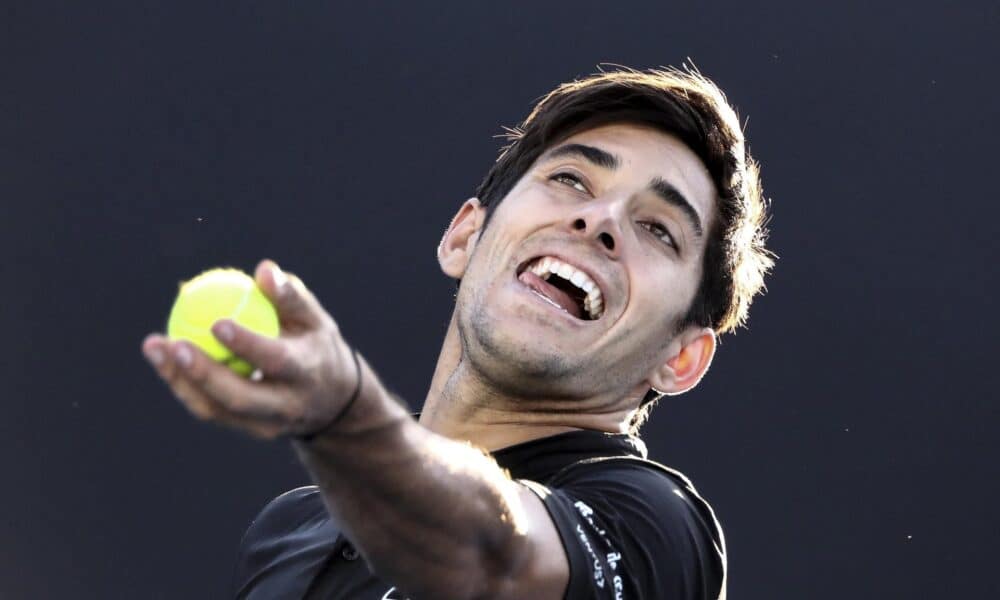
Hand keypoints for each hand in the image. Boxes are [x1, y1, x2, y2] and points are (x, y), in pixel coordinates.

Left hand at [141, 260, 359, 439]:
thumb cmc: (317, 346)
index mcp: (307, 372)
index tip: (217, 322)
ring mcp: (265, 424)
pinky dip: (183, 384)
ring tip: (154, 346)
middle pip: (240, 396)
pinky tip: (164, 358)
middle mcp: (287, 405)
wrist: (332, 402)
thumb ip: (290, 296)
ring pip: (216, 409)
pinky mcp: (247, 429)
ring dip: (180, 379)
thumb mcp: (315, 319)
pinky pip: (209, 409)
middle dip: (203, 373)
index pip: (276, 361)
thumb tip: (263, 269)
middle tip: (174, 343)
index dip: (246, 345)